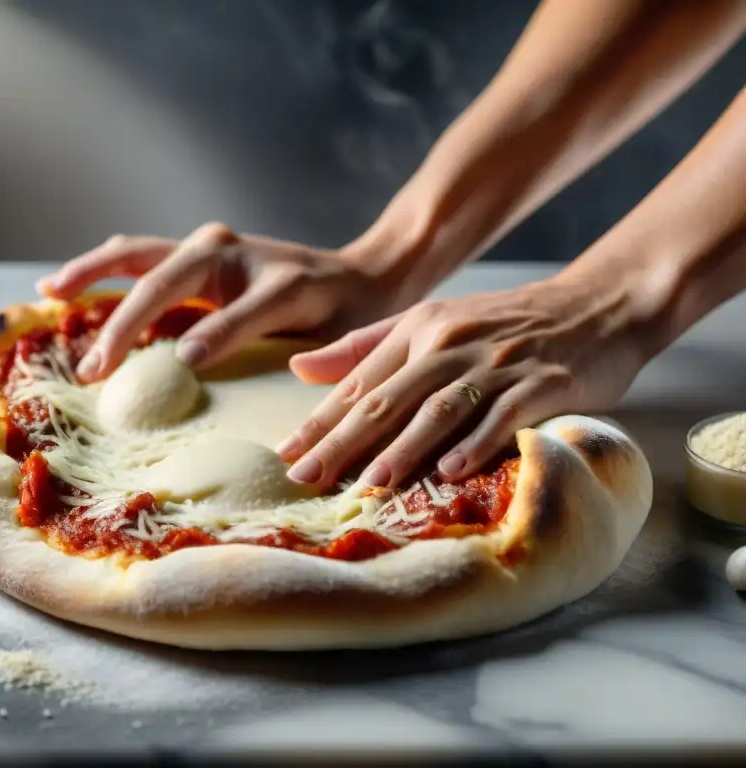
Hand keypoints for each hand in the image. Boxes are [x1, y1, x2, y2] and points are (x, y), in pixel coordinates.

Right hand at [37, 223, 393, 381]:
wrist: (359, 282)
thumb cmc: (345, 317)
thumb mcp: (331, 337)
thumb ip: (276, 342)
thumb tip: (191, 358)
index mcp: (276, 275)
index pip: (238, 309)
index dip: (215, 334)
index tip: (182, 364)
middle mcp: (230, 251)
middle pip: (166, 277)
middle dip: (125, 323)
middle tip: (94, 371)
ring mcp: (206, 249)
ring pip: (138, 255)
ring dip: (92, 273)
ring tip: (50, 292)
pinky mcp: (191, 259)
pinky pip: (137, 259)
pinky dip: (101, 271)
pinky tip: (65, 287)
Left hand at [277, 272, 655, 489]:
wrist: (596, 305)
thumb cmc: (504, 323)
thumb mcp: (430, 321)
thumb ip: (364, 346)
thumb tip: (298, 367)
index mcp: (418, 328)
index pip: (359, 380)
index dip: (321, 418)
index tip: (286, 453)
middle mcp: (449, 342)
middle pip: (388, 397)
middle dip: (344, 440)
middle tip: (307, 477)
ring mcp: (497, 362)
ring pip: (439, 408)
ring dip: (404, 446)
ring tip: (371, 481)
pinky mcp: (542, 381)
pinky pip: (503, 415)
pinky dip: (476, 443)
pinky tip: (451, 471)